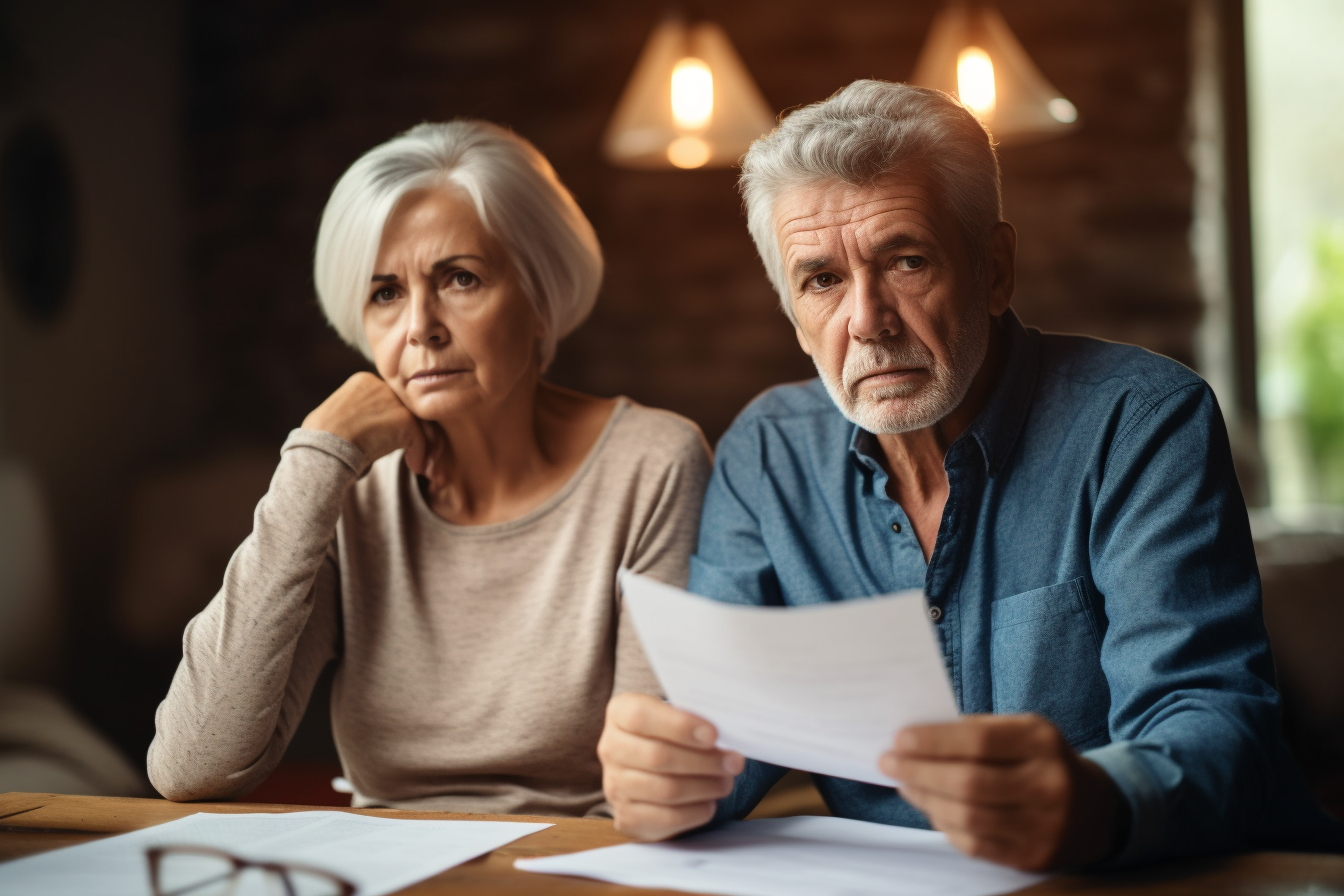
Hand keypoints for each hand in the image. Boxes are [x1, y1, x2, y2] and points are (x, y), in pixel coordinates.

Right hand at [302, 372, 440, 475]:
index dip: (395, 423)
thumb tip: (377, 429)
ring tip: (418, 464)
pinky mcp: (404, 419)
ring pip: (417, 424)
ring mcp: (393, 402)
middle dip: (414, 432)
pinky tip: (415, 468)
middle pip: (407, 409)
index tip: (396, 441)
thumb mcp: (341, 416)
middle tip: (416, 452)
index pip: (391, 400)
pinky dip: (420, 455)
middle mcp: (380, 386)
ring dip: (422, 446)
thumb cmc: (323, 442)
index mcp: (364, 381)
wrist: (322, 451)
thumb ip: (363, 414)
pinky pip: (420, 439)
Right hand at [598, 693, 744, 839]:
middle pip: (657, 756)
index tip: (713, 734)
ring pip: (665, 789)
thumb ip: (693, 718)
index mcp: (620, 714)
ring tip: (726, 781)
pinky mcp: (627, 817)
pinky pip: (666, 818)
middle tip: (733, 762)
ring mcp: (615, 785)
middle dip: (703, 761)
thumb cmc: (670, 735)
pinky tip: (709, 802)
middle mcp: (611, 748)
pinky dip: (695, 811)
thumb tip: (727, 731)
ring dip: (704, 786)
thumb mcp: (675, 715)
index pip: (641, 717)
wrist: (648, 768)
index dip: (679, 726)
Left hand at [881, 714, 1123, 870]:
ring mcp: (1043, 826)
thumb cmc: (1041, 760)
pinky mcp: (1033, 857)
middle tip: (888, 762)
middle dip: (920, 772)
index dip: (934, 742)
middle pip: (969, 783)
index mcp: (1042, 743)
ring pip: (968, 817)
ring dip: (925, 799)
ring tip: (904, 783)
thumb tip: (915, 739)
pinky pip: (975, 844)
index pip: (979, 742)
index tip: (899, 738)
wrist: (1097, 811)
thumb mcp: (1021, 731)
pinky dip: (944, 825)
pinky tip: (930, 808)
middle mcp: (1048, 785)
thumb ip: (976, 732)